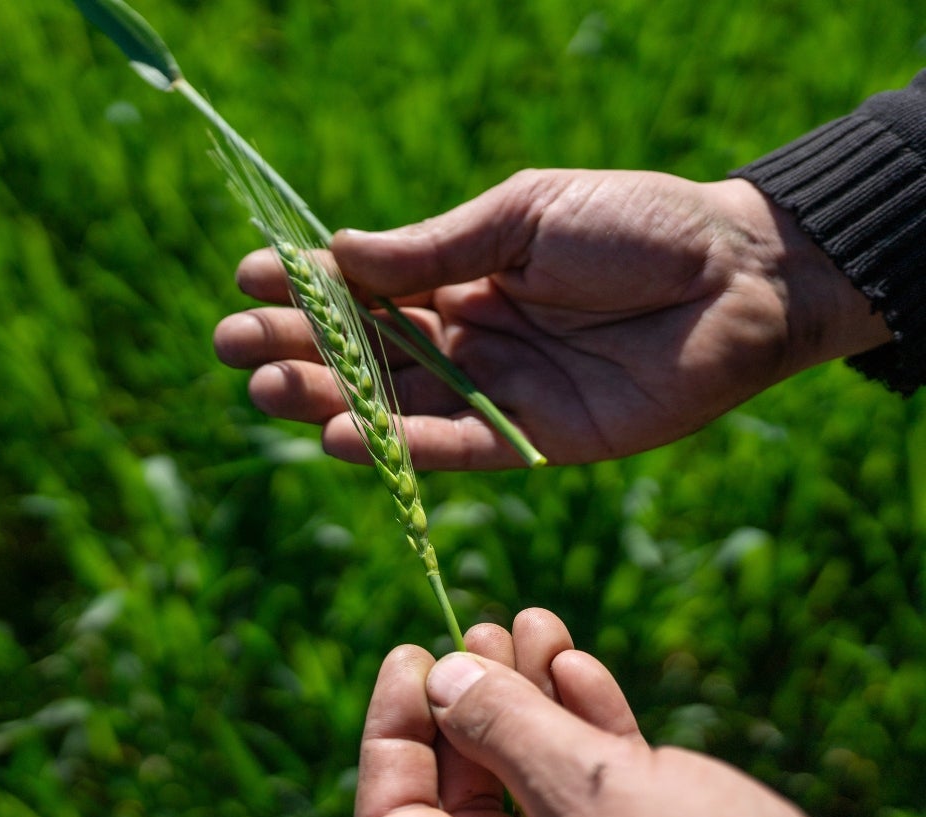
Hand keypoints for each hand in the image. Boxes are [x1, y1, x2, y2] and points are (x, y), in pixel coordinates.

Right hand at [213, 170, 890, 468]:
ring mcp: (497, 391)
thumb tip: (337, 254)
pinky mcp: (533, 439)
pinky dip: (401, 447)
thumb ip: (433, 251)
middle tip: (233, 347)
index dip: (306, 287)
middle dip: (298, 348)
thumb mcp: (521, 217)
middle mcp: (468, 339)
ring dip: (331, 401)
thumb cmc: (633, 225)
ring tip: (267, 390)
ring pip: (398, 405)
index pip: (365, 289)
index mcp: (461, 276)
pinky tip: (341, 438)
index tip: (248, 278)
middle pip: (367, 352)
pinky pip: (455, 448)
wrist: (735, 276)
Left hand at [355, 609, 904, 816]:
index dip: (391, 730)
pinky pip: (589, 796)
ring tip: (534, 625)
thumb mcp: (591, 798)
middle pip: (462, 793)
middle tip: (482, 629)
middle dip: (474, 700)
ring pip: (528, 782)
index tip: (410, 654)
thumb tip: (440, 678)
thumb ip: (505, 730)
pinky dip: (584, 730)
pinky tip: (579, 670)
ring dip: (531, 700)